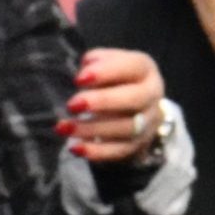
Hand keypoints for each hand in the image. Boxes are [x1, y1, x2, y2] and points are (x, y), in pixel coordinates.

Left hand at [68, 45, 171, 166]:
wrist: (134, 109)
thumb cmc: (112, 81)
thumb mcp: (105, 65)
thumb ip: (95, 62)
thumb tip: (85, 72)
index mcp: (144, 70)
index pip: (133, 67)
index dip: (107, 72)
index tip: (78, 79)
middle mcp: (151, 95)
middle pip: (135, 98)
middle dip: (102, 101)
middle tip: (71, 105)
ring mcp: (147, 122)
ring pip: (126, 128)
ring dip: (92, 129)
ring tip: (63, 128)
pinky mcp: (137, 144)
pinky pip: (120, 150)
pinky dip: (97, 151)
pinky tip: (75, 148)